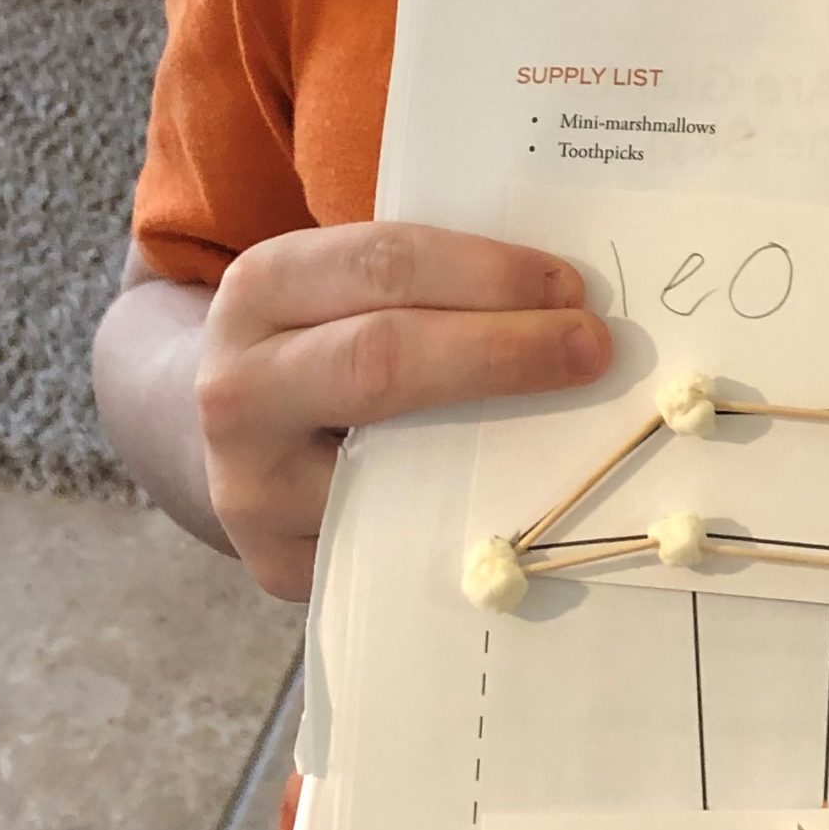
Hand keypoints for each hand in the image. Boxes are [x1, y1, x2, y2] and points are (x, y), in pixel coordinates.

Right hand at [194, 221, 610, 599]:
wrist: (237, 427)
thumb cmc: (322, 335)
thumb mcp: (341, 285)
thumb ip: (428, 282)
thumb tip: (564, 294)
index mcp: (262, 287)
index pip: (385, 265)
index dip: (487, 273)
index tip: (570, 287)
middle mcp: (239, 387)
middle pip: (382, 358)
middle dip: (503, 349)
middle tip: (592, 348)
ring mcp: (251, 489)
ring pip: (388, 465)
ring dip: (496, 442)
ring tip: (575, 418)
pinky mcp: (281, 564)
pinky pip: (388, 541)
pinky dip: (464, 516)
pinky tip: (526, 496)